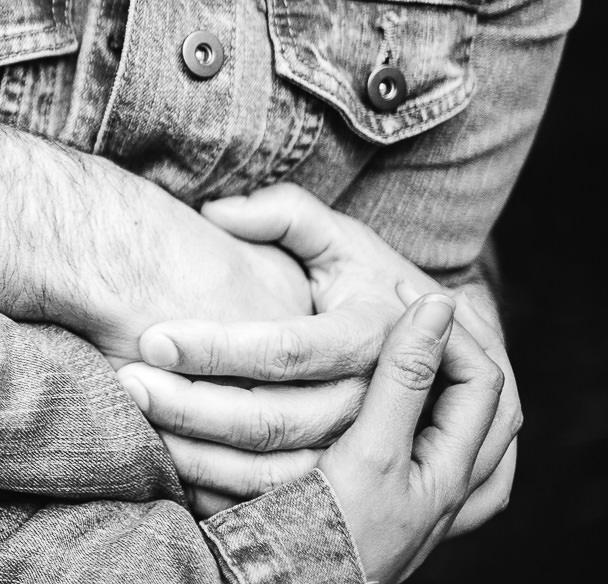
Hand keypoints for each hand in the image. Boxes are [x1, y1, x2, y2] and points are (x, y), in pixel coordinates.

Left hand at [116, 184, 518, 531]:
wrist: (433, 352)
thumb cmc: (369, 284)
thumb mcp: (344, 240)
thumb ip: (287, 215)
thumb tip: (218, 212)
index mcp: (371, 337)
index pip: (285, 350)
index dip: (215, 346)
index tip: (151, 339)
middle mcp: (371, 403)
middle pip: (271, 419)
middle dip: (191, 404)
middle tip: (128, 382)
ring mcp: (357, 450)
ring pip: (271, 470)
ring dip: (196, 451)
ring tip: (135, 418)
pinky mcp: (340, 479)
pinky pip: (276, 500)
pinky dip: (220, 489)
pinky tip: (169, 464)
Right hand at [317, 288, 504, 582]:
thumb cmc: (331, 532)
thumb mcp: (371, 450)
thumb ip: (403, 381)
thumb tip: (435, 309)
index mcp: (455, 470)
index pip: (481, 378)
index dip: (446, 328)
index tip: (397, 290)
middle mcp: (458, 491)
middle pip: (491, 404)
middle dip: (465, 346)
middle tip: (422, 303)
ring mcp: (437, 506)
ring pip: (478, 434)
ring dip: (460, 382)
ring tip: (429, 343)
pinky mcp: (408, 515)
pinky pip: (454, 462)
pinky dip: (444, 421)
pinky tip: (415, 411)